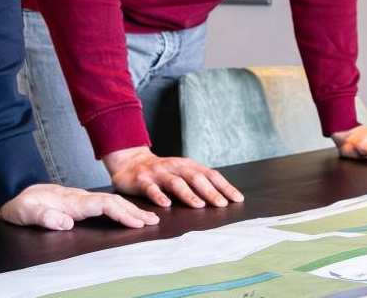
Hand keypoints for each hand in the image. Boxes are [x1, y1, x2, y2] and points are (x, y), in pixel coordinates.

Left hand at [0, 183, 158, 229]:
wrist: (15, 191)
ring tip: (147, 218)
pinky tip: (127, 212)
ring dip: (130, 209)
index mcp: (72, 201)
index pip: (103, 206)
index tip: (138, 223)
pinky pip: (105, 204)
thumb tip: (67, 223)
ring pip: (111, 202)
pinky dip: (120, 208)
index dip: (121, 214)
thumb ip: (46, 217)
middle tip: (154, 221)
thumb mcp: (27, 212)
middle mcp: (80, 199)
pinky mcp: (79, 203)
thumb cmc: (22, 204)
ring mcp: (81, 199)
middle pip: (113, 202)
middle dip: (134, 211)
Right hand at [103, 146, 244, 208]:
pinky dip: (159, 196)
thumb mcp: (181, 172)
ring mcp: (158, 173)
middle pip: (195, 177)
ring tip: (199, 205)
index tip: (237, 199)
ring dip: (188, 194)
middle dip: (209, 191)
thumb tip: (223, 197)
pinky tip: (166, 204)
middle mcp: (175, 167)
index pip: (209, 174)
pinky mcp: (142, 181)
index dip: (224, 186)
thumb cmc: (162, 171)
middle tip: (222, 204)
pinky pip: (151, 189)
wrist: (130, 161)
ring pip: (175, 182)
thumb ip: (197, 181)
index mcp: (187, 165)